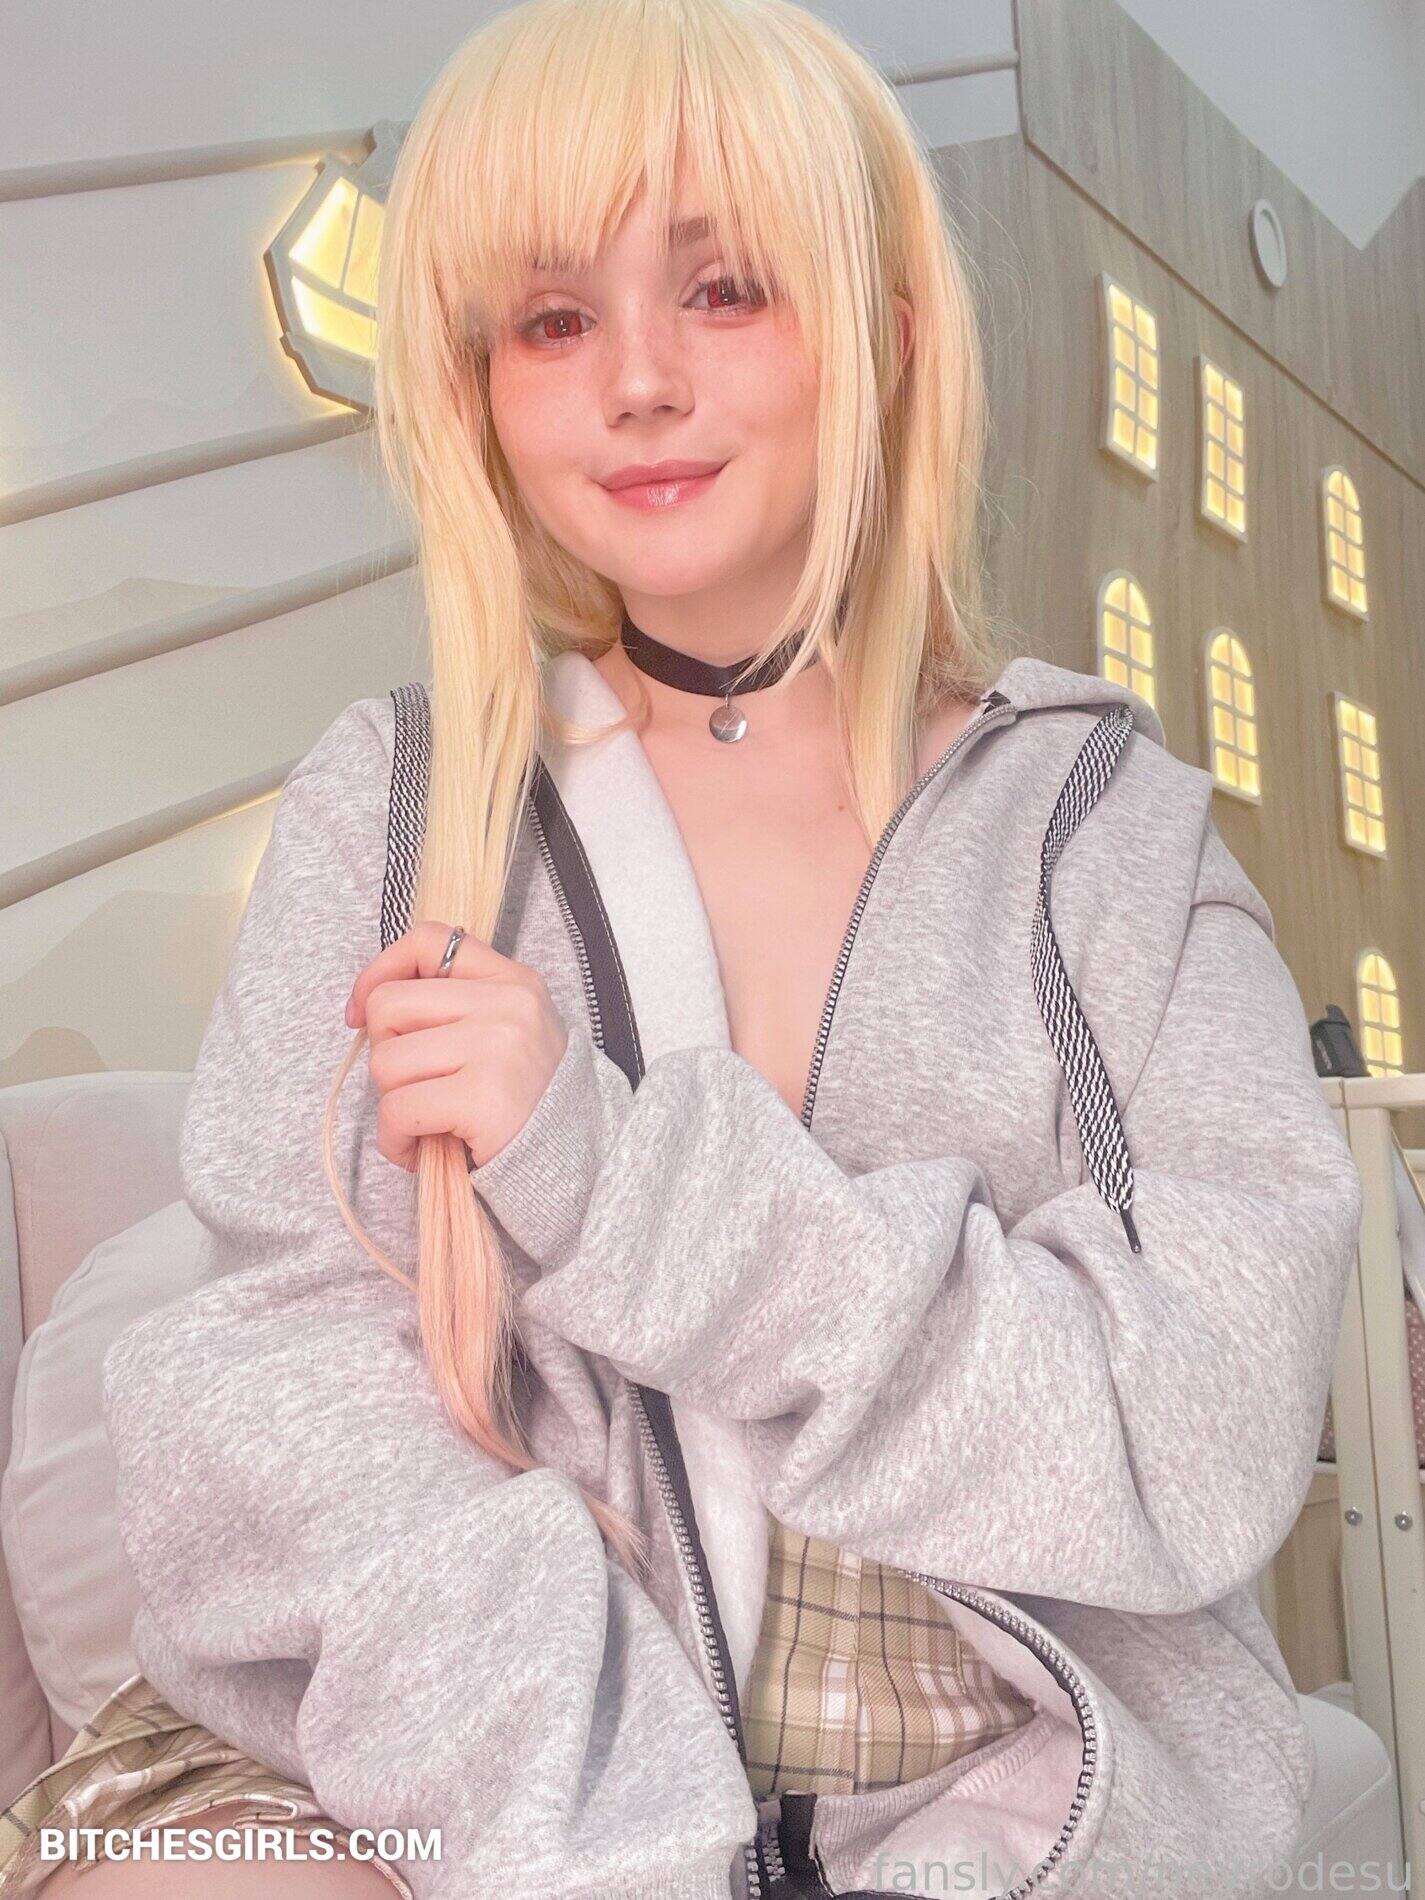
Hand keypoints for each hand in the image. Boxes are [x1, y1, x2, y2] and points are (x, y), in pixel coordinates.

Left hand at [344, 921, 568, 1171]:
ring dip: (392, 1101)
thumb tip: (368, 1007)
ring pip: (386, 1061)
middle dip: (386, 1051)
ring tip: (425, 1121)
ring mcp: (496, 1048)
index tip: (363, 1011)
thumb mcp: (506, 1031)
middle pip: (390, 1005)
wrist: (572, 1160)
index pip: (430, 940)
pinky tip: (419, 1148)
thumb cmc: (524, 1100)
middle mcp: (507, 1005)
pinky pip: (397, 1110)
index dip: (381, 971)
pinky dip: (395, 1138)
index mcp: (512, 980)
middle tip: (415, 1082)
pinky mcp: (482, 1097)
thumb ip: (455, 1007)